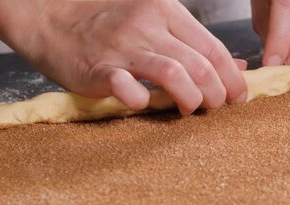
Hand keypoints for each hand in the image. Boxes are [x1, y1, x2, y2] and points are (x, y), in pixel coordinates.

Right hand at [0, 0, 247, 113]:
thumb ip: (194, 42)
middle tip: (217, 108)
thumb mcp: (155, 21)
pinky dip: (144, 102)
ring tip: (191, 110)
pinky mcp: (98, 69)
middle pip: (200, 64)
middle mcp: (147, 25)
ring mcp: (122, 46)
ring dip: (192, 99)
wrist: (49, 16)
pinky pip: (130, 89)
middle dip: (218, 94)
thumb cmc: (107, 23)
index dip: (232, 77)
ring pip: (175, 74)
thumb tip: (237, 66)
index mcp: (165, 10)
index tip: (239, 96)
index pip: (213, 48)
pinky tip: (146, 104)